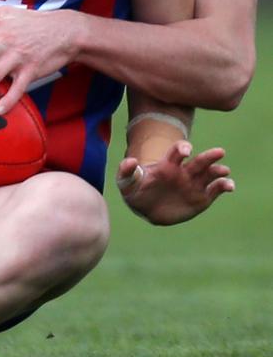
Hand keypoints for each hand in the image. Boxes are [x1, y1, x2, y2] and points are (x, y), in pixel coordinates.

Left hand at [116, 141, 233, 224]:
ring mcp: (193, 185)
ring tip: (225, 171)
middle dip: (209, 157)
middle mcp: (183, 172)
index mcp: (167, 165)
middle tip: (220, 152)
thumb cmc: (136, 190)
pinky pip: (214, 191)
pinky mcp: (201, 198)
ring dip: (218, 171)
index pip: (176, 152)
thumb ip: (126, 171)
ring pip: (210, 175)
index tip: (186, 150)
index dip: (181, 148)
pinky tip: (229, 186)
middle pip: (198, 162)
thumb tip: (130, 161)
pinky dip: (223, 186)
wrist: (145, 207)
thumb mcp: (126, 182)